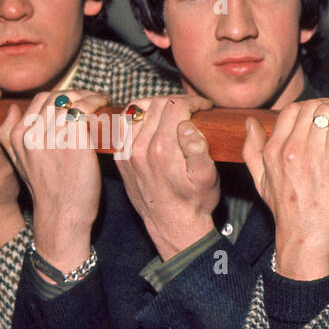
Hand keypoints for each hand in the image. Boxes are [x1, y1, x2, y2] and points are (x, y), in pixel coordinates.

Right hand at [0, 89, 106, 276]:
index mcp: (16, 137)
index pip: (39, 101)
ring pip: (71, 101)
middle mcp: (31, 134)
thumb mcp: (20, 164)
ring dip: (90, 97)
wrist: (62, 216)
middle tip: (94, 97)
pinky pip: (86, 112)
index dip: (61, 96)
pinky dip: (98, 106)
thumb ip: (13, 137)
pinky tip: (106, 110)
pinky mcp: (74, 142)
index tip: (77, 99)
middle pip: (55, 97)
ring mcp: (52, 137)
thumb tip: (14, 110)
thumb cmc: (51, 191)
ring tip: (102, 101)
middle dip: (77, 93)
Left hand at [115, 94, 218, 261]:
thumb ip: (198, 148)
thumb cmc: (194, 204)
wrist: (172, 227)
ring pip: (137, 110)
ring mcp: (127, 152)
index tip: (204, 106)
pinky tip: (152, 123)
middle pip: (156, 104)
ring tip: (172, 112)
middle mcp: (140, 148)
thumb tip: (187, 124)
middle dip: (177, 101)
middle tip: (192, 109)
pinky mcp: (121, 157)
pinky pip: (124, 125)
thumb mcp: (207, 178)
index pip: (175, 105)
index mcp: (163, 149)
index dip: (193, 101)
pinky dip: (138, 118)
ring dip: (156, 106)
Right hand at [243, 98, 328, 280]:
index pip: (291, 111)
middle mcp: (290, 151)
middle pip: (311, 107)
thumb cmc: (287, 214)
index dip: (310, 106)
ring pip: (327, 113)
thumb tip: (250, 124)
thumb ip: (252, 151)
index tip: (323, 112)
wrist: (305, 240)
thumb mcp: (260, 183)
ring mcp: (312, 157)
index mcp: (273, 152)